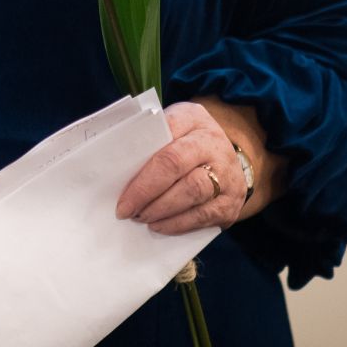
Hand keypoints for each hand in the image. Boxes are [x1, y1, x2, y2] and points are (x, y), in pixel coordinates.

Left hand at [115, 100, 246, 234]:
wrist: (226, 157)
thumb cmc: (185, 140)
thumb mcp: (170, 126)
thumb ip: (148, 138)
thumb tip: (114, 164)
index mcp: (193, 120)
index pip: (163, 137)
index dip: (141, 164)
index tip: (120, 187)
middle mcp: (214, 145)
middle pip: (176, 166)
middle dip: (146, 191)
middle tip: (126, 209)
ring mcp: (227, 174)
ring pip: (192, 192)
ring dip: (161, 210)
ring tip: (141, 218)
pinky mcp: (231, 202)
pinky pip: (203, 216)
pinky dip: (178, 224)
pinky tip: (159, 226)